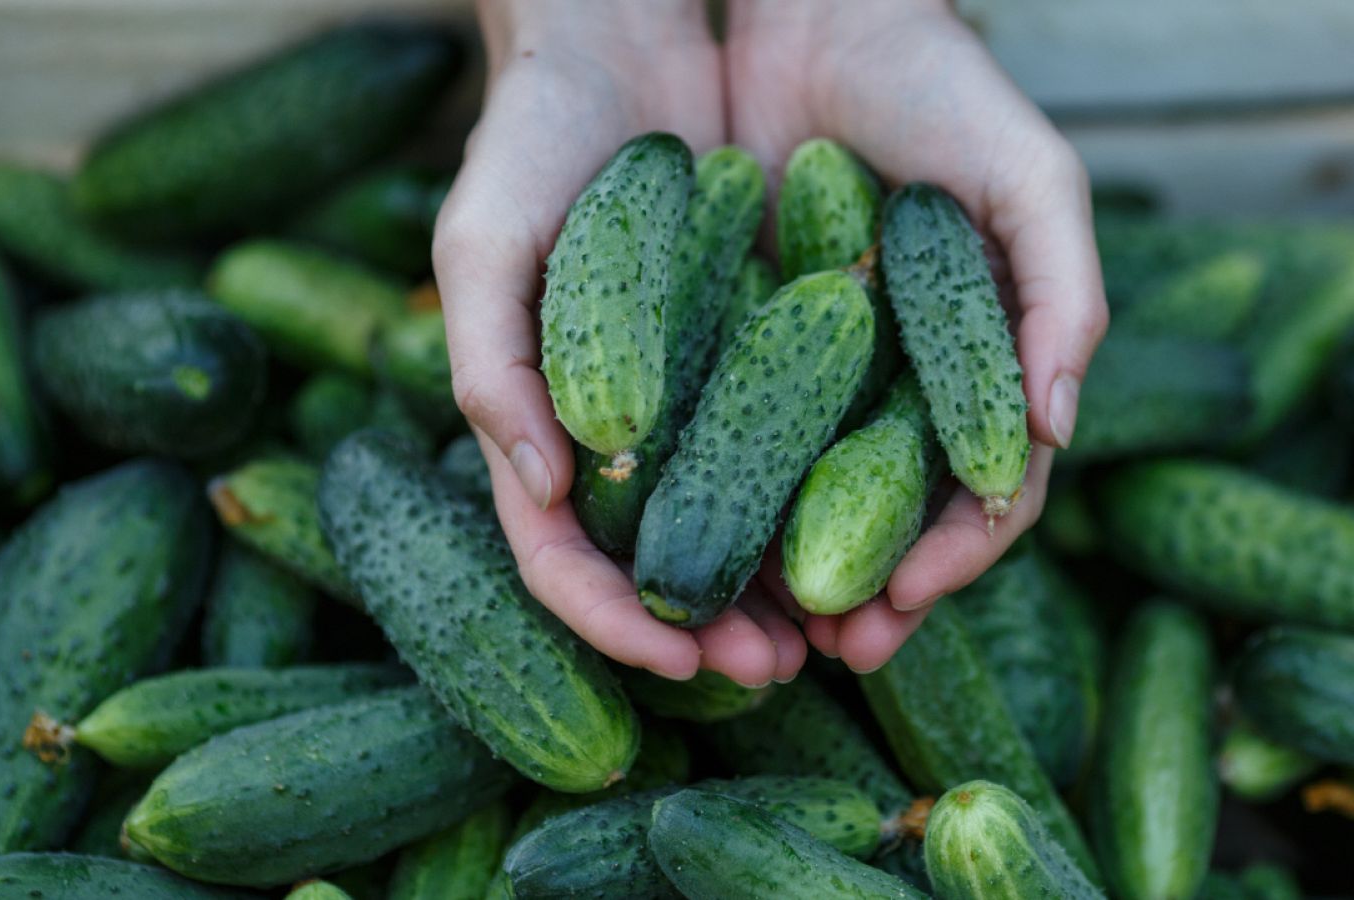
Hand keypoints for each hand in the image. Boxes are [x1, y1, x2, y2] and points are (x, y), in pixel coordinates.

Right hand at [434, 0, 806, 685]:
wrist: (625, 41)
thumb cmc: (529, 139)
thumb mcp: (483, 244)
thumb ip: (493, 369)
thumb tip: (544, 493)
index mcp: (543, 422)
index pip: (559, 555)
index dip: (608, 618)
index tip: (672, 656)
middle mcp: (624, 424)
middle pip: (660, 557)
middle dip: (713, 624)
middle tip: (775, 666)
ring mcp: (696, 390)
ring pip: (739, 517)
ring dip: (783, 585)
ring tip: (839, 630)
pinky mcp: (763, 345)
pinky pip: (797, 433)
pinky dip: (827, 492)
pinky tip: (870, 526)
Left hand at [728, 0, 1108, 670]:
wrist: (811, 6)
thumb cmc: (938, 85)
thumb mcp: (1025, 176)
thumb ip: (1060, 293)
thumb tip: (1056, 429)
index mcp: (963, 370)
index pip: (974, 495)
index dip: (951, 558)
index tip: (909, 599)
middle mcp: (883, 385)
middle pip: (876, 521)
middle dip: (862, 597)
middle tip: (836, 650)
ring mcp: (800, 371)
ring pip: (790, 501)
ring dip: (777, 580)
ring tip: (755, 636)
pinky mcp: (716, 342)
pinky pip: (710, 437)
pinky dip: (703, 499)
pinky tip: (684, 545)